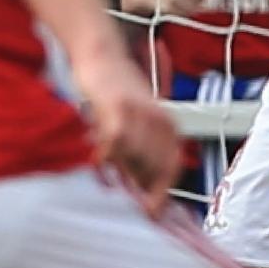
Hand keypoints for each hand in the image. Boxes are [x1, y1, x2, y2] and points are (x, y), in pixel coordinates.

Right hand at [79, 55, 181, 214]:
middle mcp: (159, 120)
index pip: (170, 167)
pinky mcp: (117, 108)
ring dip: (122, 173)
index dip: (162, 192)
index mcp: (169, 125)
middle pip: (154, 167)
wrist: (102, 54)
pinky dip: (107, 156)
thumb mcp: (139, 118)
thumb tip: (142, 186)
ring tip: (108, 179)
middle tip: (124, 202)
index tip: (152, 213)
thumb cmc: (117, 89)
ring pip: (135, 158)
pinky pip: (115, 143)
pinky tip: (97, 161)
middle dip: (140, 189)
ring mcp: (139, 114)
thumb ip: (143, 148)